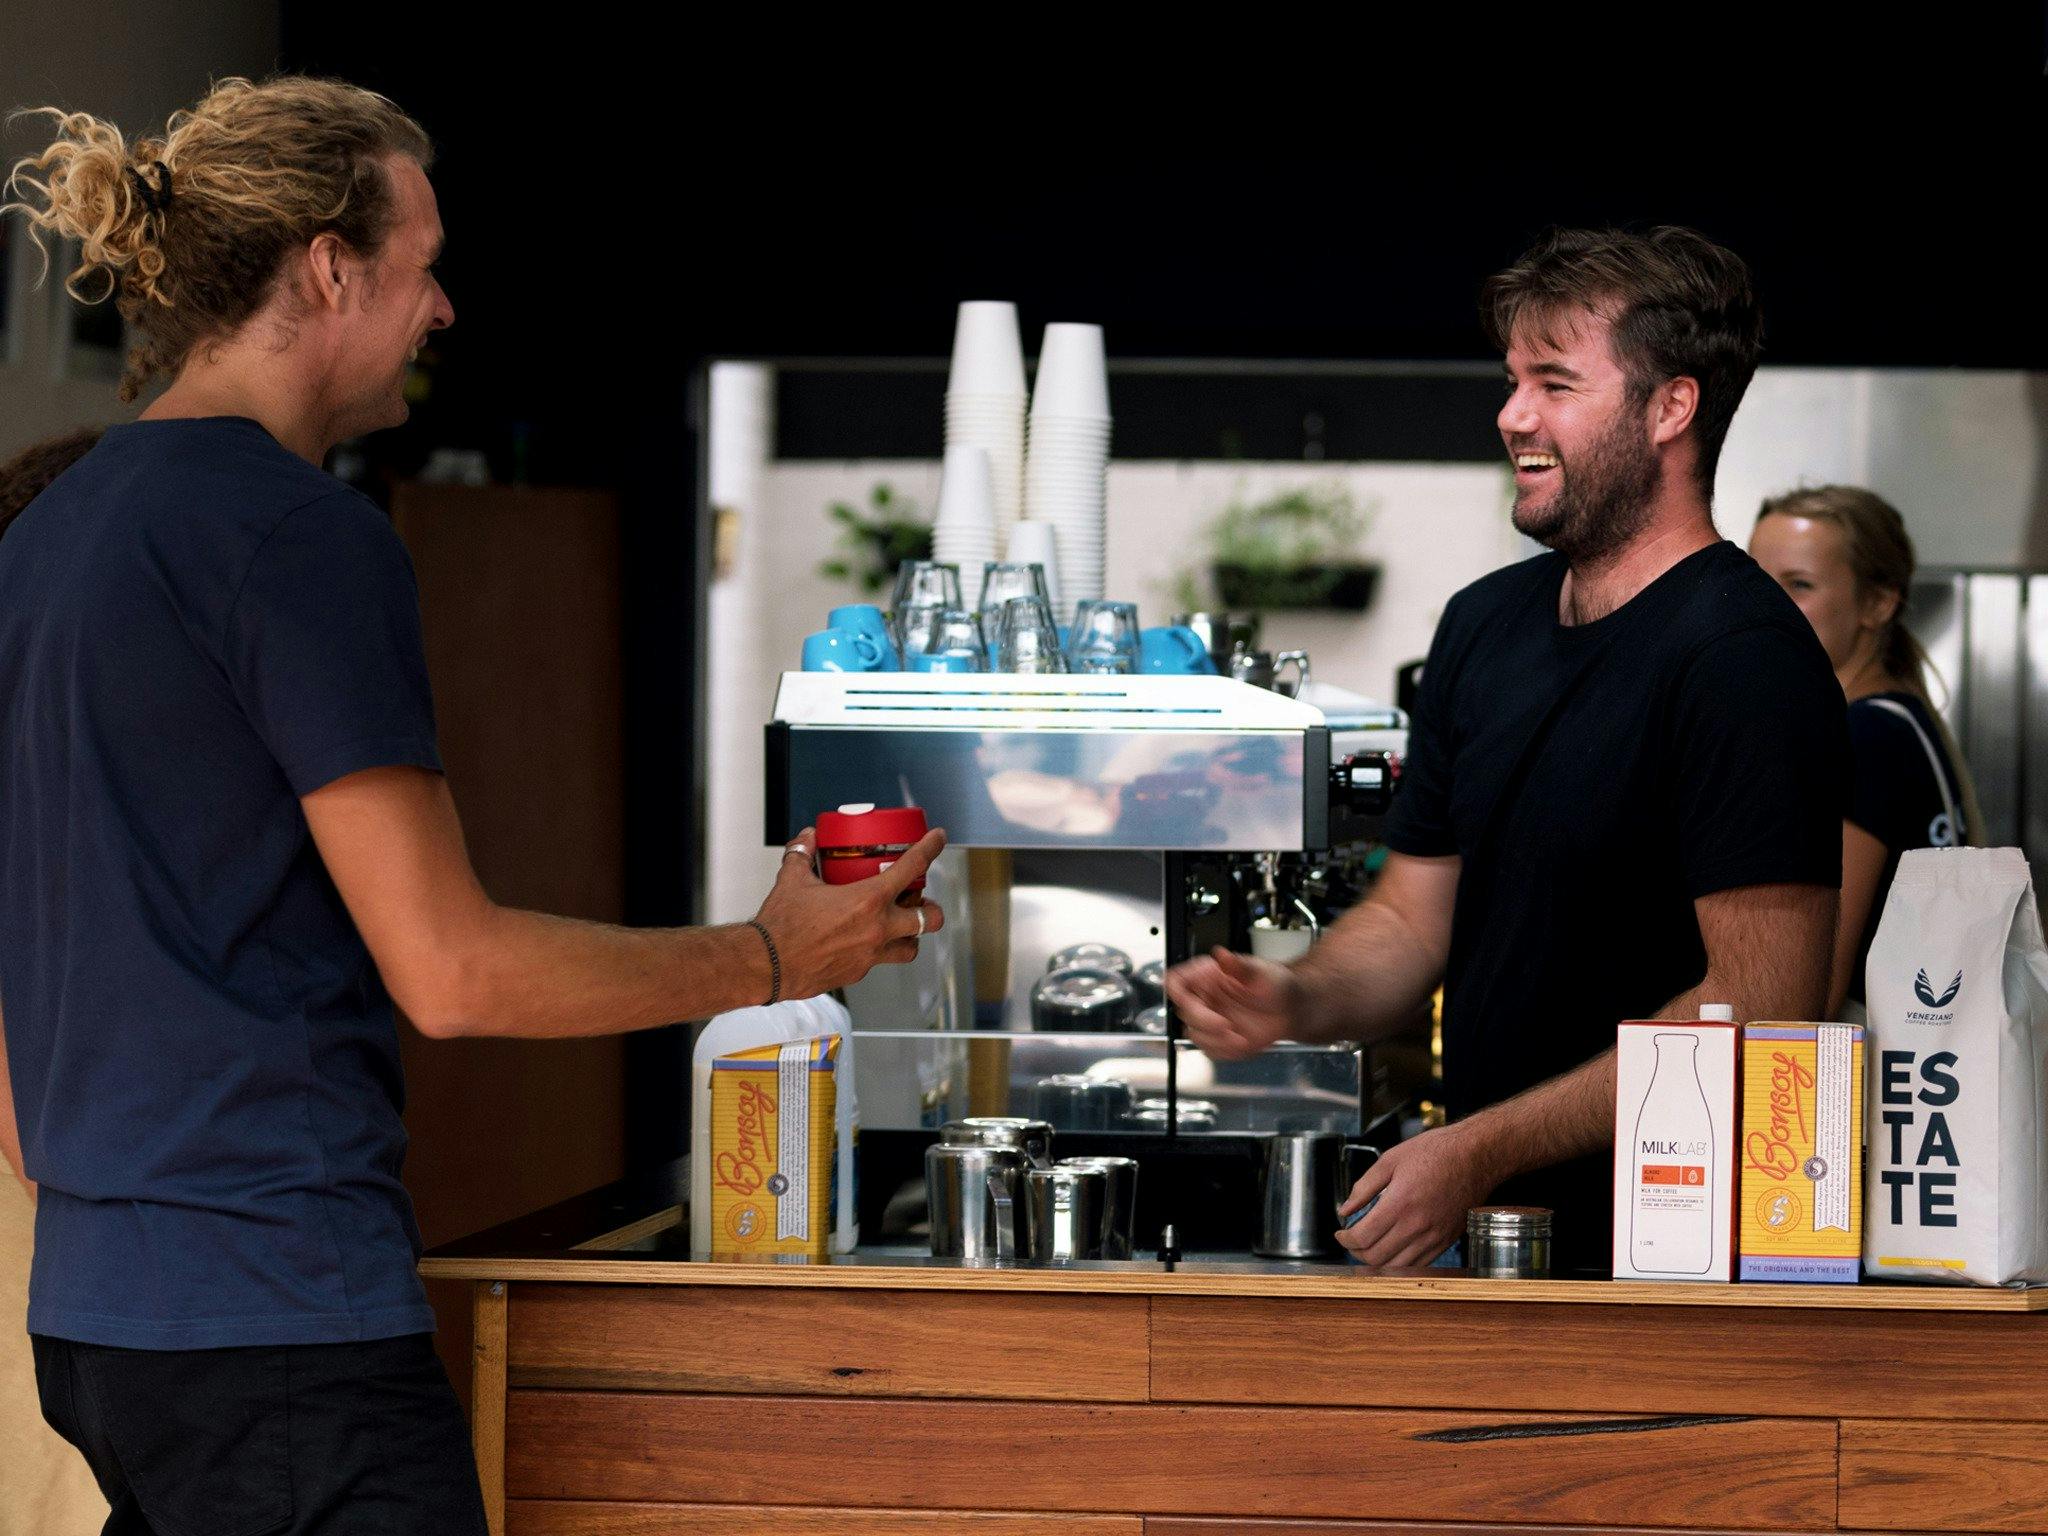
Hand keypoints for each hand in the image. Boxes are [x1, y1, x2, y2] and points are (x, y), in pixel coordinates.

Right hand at [752, 826, 946, 998]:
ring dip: (911, 936)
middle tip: (920, 899)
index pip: (912, 867)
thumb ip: (803, 853)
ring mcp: (871, 955)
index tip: (938, 839)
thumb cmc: (780, 926)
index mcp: (868, 900)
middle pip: (929, 919)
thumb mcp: (792, 879)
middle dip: (931, 908)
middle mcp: (877, 929)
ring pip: (911, 948)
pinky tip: (864, 941)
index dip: (931, 848)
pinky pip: (880, 962)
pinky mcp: (858, 973)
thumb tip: (809, 838)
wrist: (766, 965)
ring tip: (901, 925)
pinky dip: (879, 950)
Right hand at [1163, 946, 1300, 1060]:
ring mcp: (1210, 1019)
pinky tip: (1243, 1043)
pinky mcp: (1219, 1039)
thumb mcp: (1261, 972)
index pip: (1176, 981)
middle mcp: (1204, 997)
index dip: (1176, 993)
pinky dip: (1225, 1051)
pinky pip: (1210, 1050)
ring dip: (1216, 1041)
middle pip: (1183, 1013)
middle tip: (1227, 1026)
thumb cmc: (1277, 985)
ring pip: (1194, 1035)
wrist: (1291, 1010)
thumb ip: (1239, 966)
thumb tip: (1221, 954)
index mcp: (1208, 976)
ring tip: (1239, 1038)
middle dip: (1204, 1023)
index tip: (1190, 1003)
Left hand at [1335, 1122, 1498, 1268]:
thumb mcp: (1391, 1159)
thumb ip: (1364, 1187)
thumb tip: (1345, 1209)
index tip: (1340, 1233)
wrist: (1476, 1157)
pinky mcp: (1446, 1241)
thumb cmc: (1436, 1152)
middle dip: (1356, 1252)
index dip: (1345, 1239)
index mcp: (1400, 1203)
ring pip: (1396, 1267)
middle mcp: (1417, 1226)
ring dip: (1376, 1261)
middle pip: (1376, 1257)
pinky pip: (1418, 1265)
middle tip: (1351, 1240)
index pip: (1362, 1237)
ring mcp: (1433, 1237)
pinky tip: (1392, 1249)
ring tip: (1369, 1246)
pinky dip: (1399, 1263)